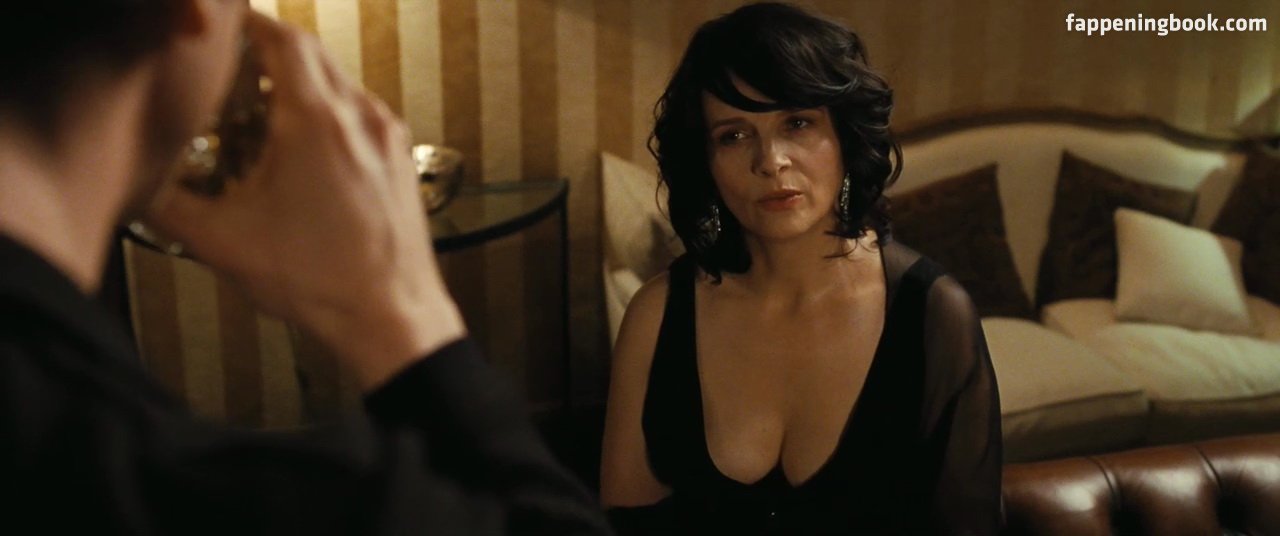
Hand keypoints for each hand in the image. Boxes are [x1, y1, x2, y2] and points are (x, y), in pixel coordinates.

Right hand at [145, 12, 464, 389]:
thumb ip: (168, 205)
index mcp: (317, 123)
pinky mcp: (400, 158)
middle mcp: (360, 118)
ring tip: (262, 115)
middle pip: (313, 54)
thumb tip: (134, 184)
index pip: (283, 38)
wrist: (393, 317)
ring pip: (340, 83)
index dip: (248, 24)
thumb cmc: (321, 283)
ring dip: (300, 85)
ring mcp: (387, 136)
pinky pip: (361, 113)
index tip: (222, 27)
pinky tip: (304, 152)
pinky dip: (329, 114)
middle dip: (268, 53)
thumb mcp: (224, 243)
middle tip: (232, 72)